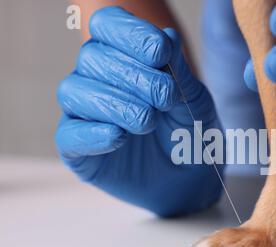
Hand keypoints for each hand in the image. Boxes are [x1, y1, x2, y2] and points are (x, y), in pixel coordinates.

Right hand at [56, 7, 222, 215]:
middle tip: (166, 99)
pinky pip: (69, 135)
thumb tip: (166, 35)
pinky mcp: (78, 150)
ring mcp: (84, 114)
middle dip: (134, 75)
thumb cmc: (190, 133)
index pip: (108, 26)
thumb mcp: (193, 100)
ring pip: (75, 91)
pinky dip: (94, 133)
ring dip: (116, 103)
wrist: (190, 180)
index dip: (129, 33)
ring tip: (148, 121)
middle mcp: (97, 80)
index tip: (160, 53)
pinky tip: (120, 137)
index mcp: (123, 58)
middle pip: (92, 57)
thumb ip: (178, 71)